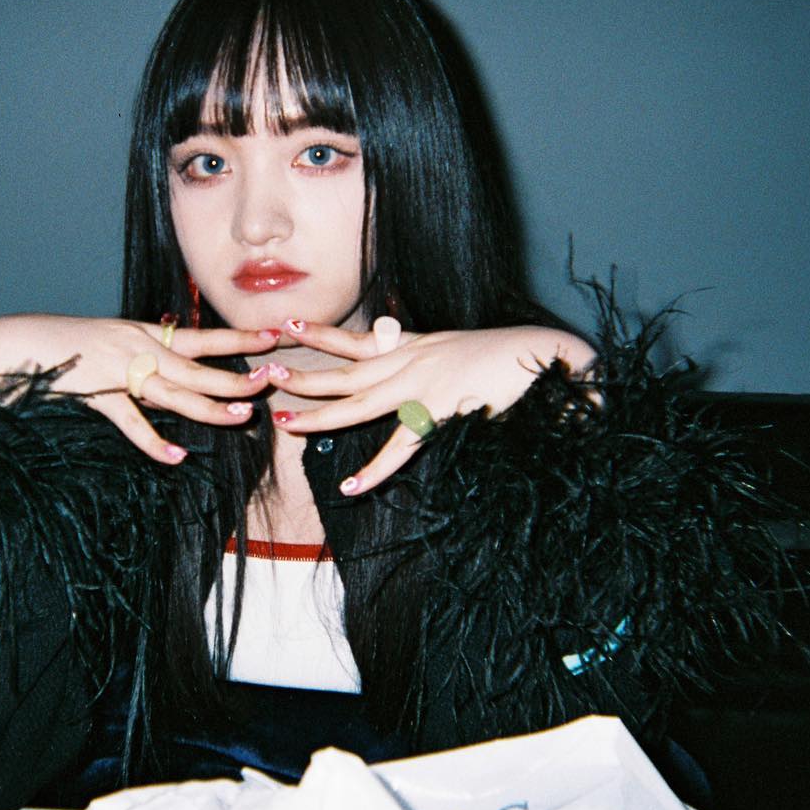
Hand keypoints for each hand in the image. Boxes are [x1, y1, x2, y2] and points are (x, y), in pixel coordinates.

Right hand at [0, 313, 282, 465]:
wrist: (15, 344)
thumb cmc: (64, 348)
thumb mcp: (110, 344)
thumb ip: (143, 362)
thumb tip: (175, 379)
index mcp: (142, 334)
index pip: (202, 337)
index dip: (239, 338)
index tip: (274, 336)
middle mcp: (135, 348)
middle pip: (197, 367)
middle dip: (235, 375)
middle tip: (270, 381)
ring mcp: (117, 370)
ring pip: (173, 392)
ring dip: (209, 405)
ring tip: (241, 416)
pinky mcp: (96, 394)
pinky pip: (130, 422)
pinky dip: (153, 442)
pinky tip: (177, 456)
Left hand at [265, 317, 597, 493]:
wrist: (544, 356)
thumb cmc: (508, 356)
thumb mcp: (458, 347)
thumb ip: (428, 354)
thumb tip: (406, 350)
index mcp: (414, 347)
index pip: (356, 339)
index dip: (320, 334)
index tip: (287, 324)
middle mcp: (410, 363)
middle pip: (343, 370)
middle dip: (302, 373)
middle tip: (265, 373)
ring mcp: (421, 387)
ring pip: (357, 403)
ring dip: (318, 413)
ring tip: (284, 421)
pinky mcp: (440, 413)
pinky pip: (401, 447)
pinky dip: (376, 469)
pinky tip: (352, 485)